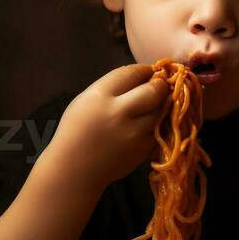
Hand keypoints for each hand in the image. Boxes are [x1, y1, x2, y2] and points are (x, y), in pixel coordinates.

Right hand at [47, 63, 170, 188]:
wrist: (74, 169)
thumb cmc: (76, 131)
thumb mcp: (85, 100)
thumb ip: (111, 87)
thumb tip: (141, 78)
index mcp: (100, 97)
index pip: (131, 73)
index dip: (144, 70)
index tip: (148, 71)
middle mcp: (119, 113)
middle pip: (154, 90)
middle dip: (161, 84)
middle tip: (160, 84)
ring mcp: (134, 133)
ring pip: (162, 110)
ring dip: (164, 103)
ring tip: (158, 102)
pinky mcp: (143, 150)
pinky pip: (160, 130)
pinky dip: (160, 123)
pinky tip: (151, 121)